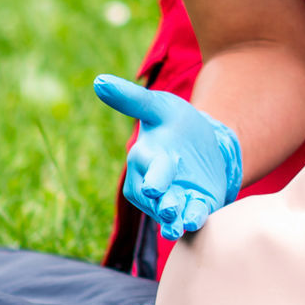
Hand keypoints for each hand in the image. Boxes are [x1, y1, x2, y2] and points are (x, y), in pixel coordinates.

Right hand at [93, 74, 242, 240]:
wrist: (205, 142)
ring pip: (172, 214)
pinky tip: (197, 222)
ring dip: (177, 220)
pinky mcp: (195, 206)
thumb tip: (99, 81)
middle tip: (171, 209)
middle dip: (163, 204)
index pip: (146, 169)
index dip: (153, 176)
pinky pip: (192, 218)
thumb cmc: (174, 123)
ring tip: (183, 223)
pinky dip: (194, 221)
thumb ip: (132, 99)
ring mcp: (174, 198)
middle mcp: (154, 184)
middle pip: (156, 198)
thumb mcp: (159, 106)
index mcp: (145, 159)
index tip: (154, 187)